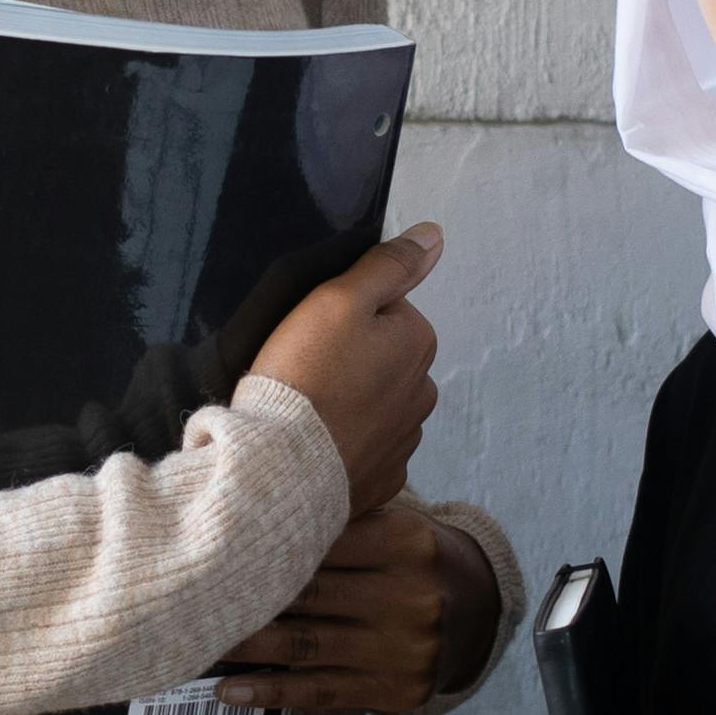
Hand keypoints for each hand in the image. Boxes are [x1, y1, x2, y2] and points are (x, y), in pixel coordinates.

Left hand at [215, 502, 482, 714]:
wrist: (477, 613)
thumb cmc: (409, 559)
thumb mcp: (392, 524)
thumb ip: (338, 519)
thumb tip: (246, 512)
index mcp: (404, 542)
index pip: (320, 540)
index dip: (261, 543)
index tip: (206, 544)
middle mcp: (408, 595)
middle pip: (306, 593)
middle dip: (243, 595)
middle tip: (185, 595)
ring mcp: (402, 647)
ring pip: (305, 645)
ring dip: (243, 646)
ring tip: (193, 642)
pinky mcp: (394, 689)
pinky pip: (320, 691)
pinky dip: (270, 691)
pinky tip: (229, 690)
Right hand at [247, 224, 442, 514]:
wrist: (281, 465)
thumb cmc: (305, 376)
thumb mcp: (340, 299)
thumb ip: (389, 265)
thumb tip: (434, 235)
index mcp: (418, 343)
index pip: (386, 310)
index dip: (344, 316)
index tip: (315, 334)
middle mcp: (422, 393)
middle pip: (383, 359)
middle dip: (352, 360)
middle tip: (307, 369)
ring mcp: (403, 440)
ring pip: (375, 406)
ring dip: (349, 404)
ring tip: (308, 408)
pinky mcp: (381, 478)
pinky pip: (365, 450)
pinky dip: (344, 444)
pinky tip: (316, 442)